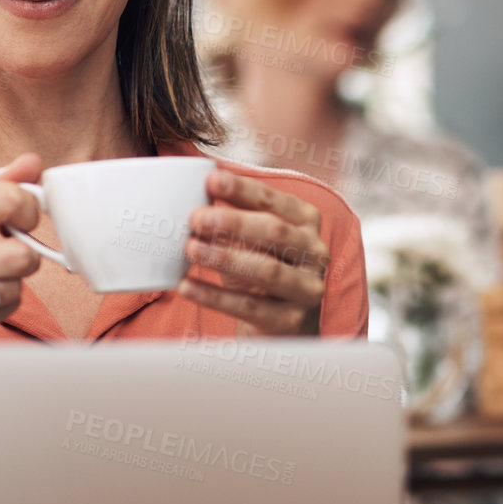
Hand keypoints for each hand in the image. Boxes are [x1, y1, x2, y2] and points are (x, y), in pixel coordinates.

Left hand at [176, 169, 328, 336]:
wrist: (282, 323)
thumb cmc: (262, 268)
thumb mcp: (252, 239)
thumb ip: (232, 217)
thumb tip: (195, 198)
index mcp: (305, 221)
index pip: (273, 200)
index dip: (243, 190)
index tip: (212, 180)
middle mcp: (314, 251)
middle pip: (275, 232)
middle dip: (233, 223)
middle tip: (197, 218)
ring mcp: (307, 287)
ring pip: (267, 270)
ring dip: (225, 257)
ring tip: (191, 249)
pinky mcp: (291, 320)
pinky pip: (250, 307)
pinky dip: (215, 296)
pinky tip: (188, 286)